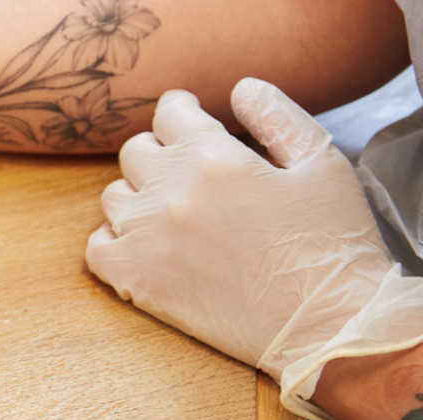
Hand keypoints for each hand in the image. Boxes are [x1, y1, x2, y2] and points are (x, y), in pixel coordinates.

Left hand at [84, 78, 422, 419]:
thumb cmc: (332, 243)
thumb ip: (277, 117)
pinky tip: (145, 246)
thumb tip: (238, 88)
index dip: (180, 111)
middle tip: (187, 172)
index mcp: (214, 158)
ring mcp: (147, 238)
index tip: (188, 120)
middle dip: (161, 153)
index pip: (169, 112)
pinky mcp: (137, 281)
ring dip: (138, 198)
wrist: (328, 323)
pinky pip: (96, 248)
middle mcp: (170, 192)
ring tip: (173, 213)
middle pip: (136, 151)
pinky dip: (113, 242)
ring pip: (114, 197)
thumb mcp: (321, 164)